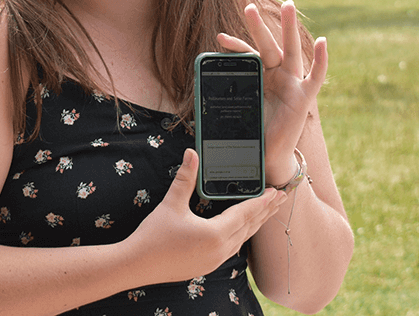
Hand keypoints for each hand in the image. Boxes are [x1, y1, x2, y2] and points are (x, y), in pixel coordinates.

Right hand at [124, 148, 285, 283]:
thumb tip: (192, 153)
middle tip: (281, 198)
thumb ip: (185, 178)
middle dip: (265, 212)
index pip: (245, 213)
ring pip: (243, 239)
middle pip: (249, 227)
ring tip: (265, 212)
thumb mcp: (171, 204)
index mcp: (215, 234)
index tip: (275, 192)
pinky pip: (233, 248)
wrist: (137, 265)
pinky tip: (241, 231)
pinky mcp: (207, 265)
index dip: (261, 201)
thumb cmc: (154, 236)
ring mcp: (215, 260)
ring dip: (255, 224)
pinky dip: (242, 235)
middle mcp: (220, 249)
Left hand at [216, 0, 327, 181]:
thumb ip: (227, 97)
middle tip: (249, 6)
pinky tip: (323, 42)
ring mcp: (292, 83)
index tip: (219, 39)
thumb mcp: (238, 108)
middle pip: (268, 45)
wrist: (269, 154)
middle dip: (258, 26)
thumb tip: (200, 94)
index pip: (248, 55)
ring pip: (291, 51)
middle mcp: (277, 75)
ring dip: (289, 28)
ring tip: (288, 5)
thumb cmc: (253, 130)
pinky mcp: (304, 97)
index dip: (235, 46)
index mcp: (260, 76)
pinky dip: (321, 60)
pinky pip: (316, 77)